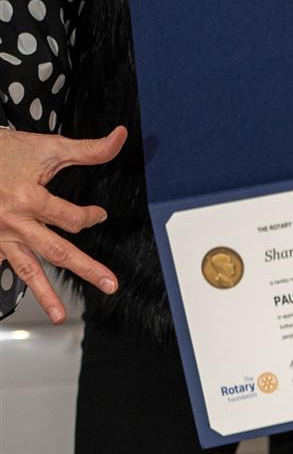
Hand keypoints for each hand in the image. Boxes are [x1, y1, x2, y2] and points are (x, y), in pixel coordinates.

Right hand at [0, 125, 126, 324]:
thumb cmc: (3, 153)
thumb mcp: (46, 148)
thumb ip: (86, 150)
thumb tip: (119, 138)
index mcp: (29, 198)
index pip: (71, 218)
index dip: (90, 217)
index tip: (99, 215)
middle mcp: (14, 222)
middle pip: (56, 251)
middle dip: (86, 268)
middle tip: (110, 283)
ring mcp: (0, 236)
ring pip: (26, 269)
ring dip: (44, 294)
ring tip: (58, 315)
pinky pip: (5, 266)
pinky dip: (15, 283)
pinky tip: (28, 300)